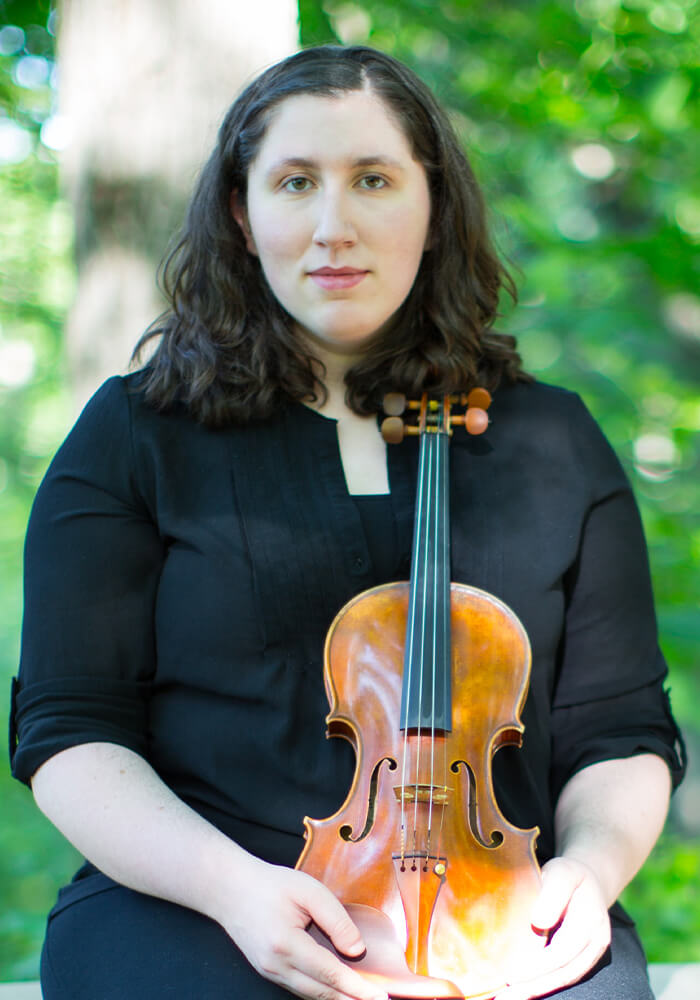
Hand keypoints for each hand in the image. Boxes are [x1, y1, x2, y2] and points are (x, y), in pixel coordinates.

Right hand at [220, 857, 387, 999]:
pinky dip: (320, 991)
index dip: (357, 988)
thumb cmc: (270, 885)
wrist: (231, 890)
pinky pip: (299, 988)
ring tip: (360, 997)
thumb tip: (357, 950)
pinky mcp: (268, 972)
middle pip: (321, 993)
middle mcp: (276, 966)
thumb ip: (336, 920)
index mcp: (286, 944)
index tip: (379, 996)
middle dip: (350, 999)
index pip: (330, 974)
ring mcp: (269, 972)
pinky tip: (336, 989)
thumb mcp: (309, 891)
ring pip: (309, 994)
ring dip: (336, 999)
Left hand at [494, 857, 610, 999]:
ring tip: (510, 998)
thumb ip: (553, 893)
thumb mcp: (562, 872)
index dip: (539, 966)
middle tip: (506, 997)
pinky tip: (525, 989)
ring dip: (538, 990)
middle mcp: (596, 942)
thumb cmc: (570, 875)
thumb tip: (538, 922)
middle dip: (535, 986)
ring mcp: (592, 953)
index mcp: (591, 921)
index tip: (513, 975)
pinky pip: (565, 975)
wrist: (590, 880)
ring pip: (566, 978)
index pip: (563, 951)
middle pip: (566, 972)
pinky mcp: (584, 959)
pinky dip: (544, 984)